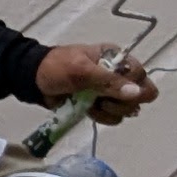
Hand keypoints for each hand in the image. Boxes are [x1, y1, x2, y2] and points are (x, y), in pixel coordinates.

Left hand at [35, 44, 156, 123]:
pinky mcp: (103, 106)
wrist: (34, 80)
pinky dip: (101, 117)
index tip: (110, 88)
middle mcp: (119, 74)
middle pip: (142, 95)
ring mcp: (111, 91)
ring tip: (91, 103)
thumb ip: (109, 81)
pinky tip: (88, 109)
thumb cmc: (57, 68)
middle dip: (121, 101)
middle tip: (102, 99)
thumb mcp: (81, 71)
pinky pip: (115, 118)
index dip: (130, 86)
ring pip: (129, 109)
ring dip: (109, 110)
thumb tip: (136, 92)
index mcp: (116, 58)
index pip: (141, 76)